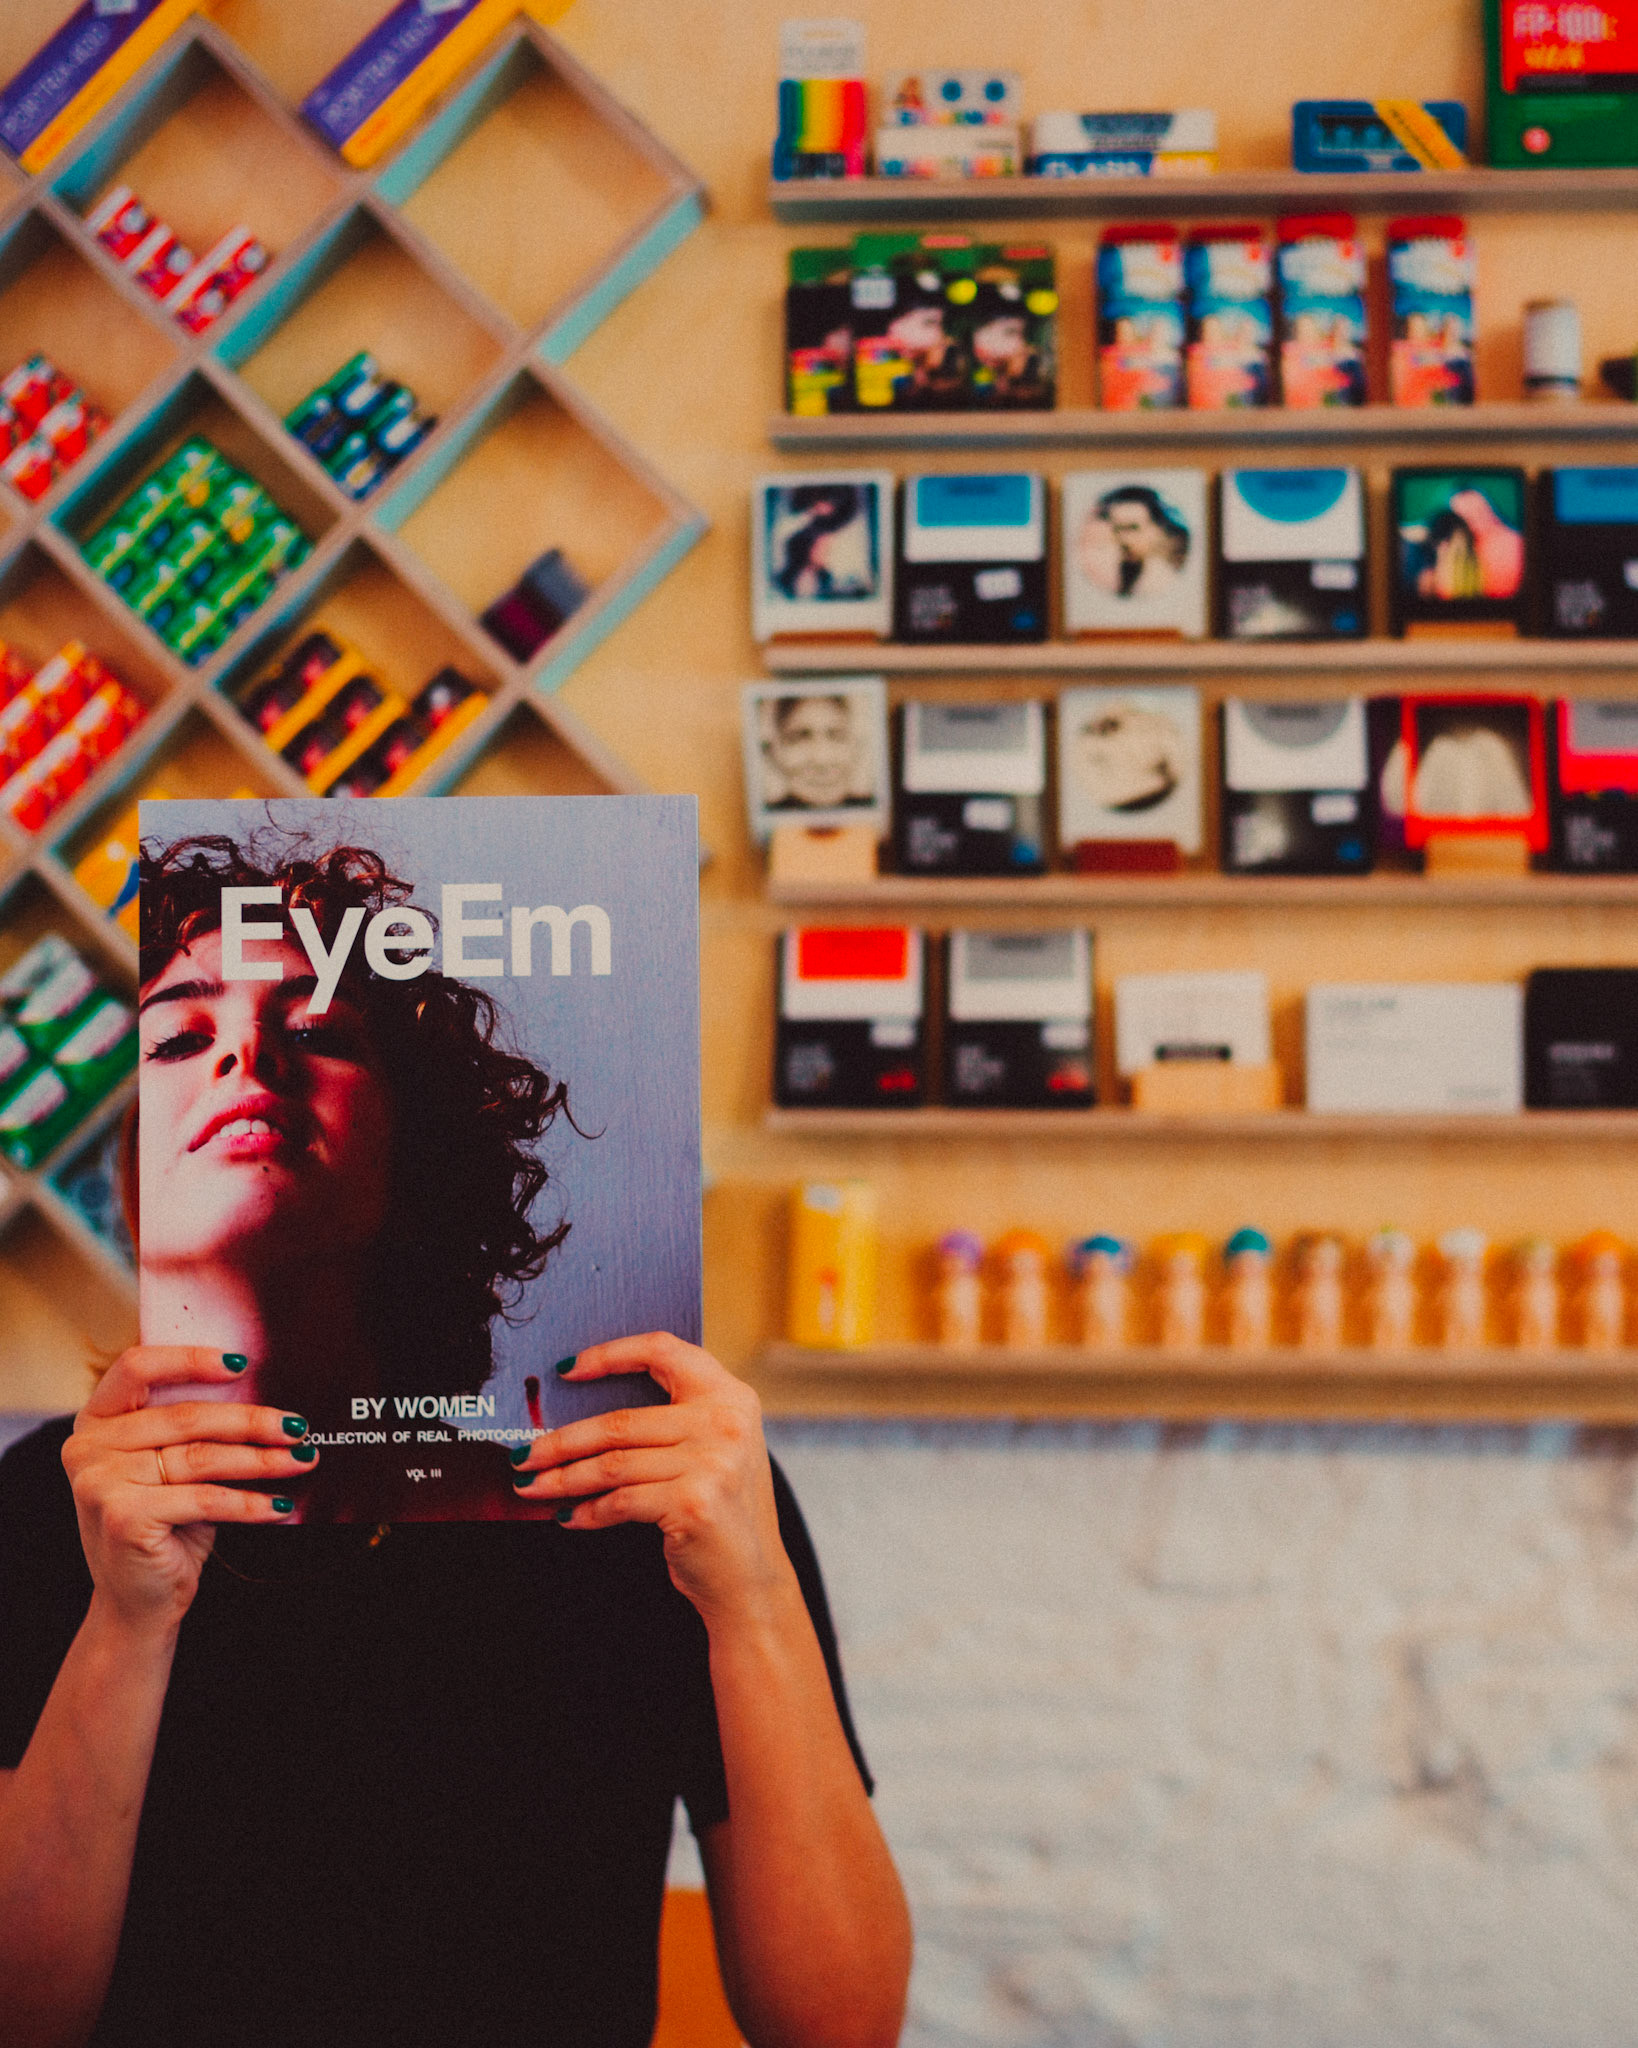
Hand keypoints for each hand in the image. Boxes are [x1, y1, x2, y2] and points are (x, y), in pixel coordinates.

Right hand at [62, 1347, 317, 1635]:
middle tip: (298, 1426)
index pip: (137, 1367)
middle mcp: (88, 1448)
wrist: (137, 1602)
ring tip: (301, 1459)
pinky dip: (249, 1502)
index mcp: (95, 1422)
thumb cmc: (163, 1526)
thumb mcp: (169, 1468)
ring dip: (261, 1460)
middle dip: (252, 1421)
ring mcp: (99, 1482)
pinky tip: (279, 1504)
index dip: (189, 1358)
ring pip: (201, 1458)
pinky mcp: (123, 1516)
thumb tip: (266, 1400)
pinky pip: (205, 1498)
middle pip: (185, 1417)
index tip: (241, 1362)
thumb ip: (192, 1431)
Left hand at [508, 1335, 796, 1631]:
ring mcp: (712, 1462)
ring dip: (563, 1478)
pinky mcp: (692, 1503)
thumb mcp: (714, 1449)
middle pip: (621, 1422)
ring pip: (613, 1464)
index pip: (663, 1350)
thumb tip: (584, 1417)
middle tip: (525, 1454)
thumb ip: (673, 1421)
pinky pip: (620, 1501)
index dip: (610, 1354)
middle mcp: (725, 1422)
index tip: (566, 1370)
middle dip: (562, 1441)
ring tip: (532, 1486)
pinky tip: (569, 1516)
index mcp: (730, 1395)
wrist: (751, 1579)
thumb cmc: (722, 1511)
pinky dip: (587, 1511)